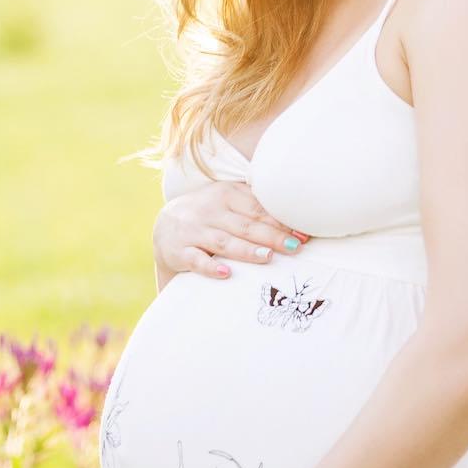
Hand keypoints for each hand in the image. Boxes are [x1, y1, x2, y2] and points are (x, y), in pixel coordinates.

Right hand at [154, 180, 310, 280]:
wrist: (164, 227)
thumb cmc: (209, 216)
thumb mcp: (228, 203)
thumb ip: (255, 208)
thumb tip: (296, 224)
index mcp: (226, 194)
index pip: (257, 209)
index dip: (280, 222)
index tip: (303, 235)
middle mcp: (209, 210)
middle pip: (245, 225)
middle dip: (271, 237)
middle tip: (295, 247)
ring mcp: (193, 230)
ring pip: (224, 242)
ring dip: (247, 250)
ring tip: (268, 258)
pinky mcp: (179, 251)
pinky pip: (196, 260)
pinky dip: (210, 267)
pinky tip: (226, 273)